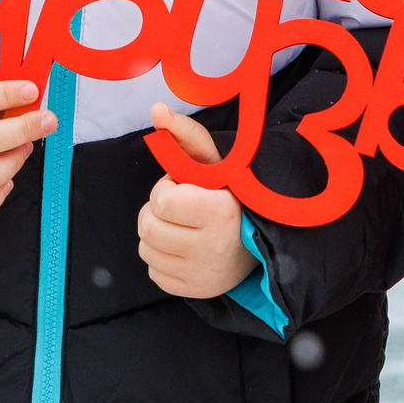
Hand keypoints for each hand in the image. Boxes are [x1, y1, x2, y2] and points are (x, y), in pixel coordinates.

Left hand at [137, 106, 254, 299]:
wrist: (257, 241)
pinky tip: (183, 248)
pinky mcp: (194, 292)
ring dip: (157, 234)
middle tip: (181, 208)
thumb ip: (184, 133)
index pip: (162, 202)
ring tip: (182, 226)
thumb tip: (156, 110)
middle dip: (158, 211)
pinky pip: (153, 271)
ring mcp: (203, 275)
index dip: (167, 191)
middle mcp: (212, 248)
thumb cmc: (229, 195)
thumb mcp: (213, 162)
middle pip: (148, 226)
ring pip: (146, 249)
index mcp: (220, 212)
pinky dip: (162, 257)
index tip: (185, 189)